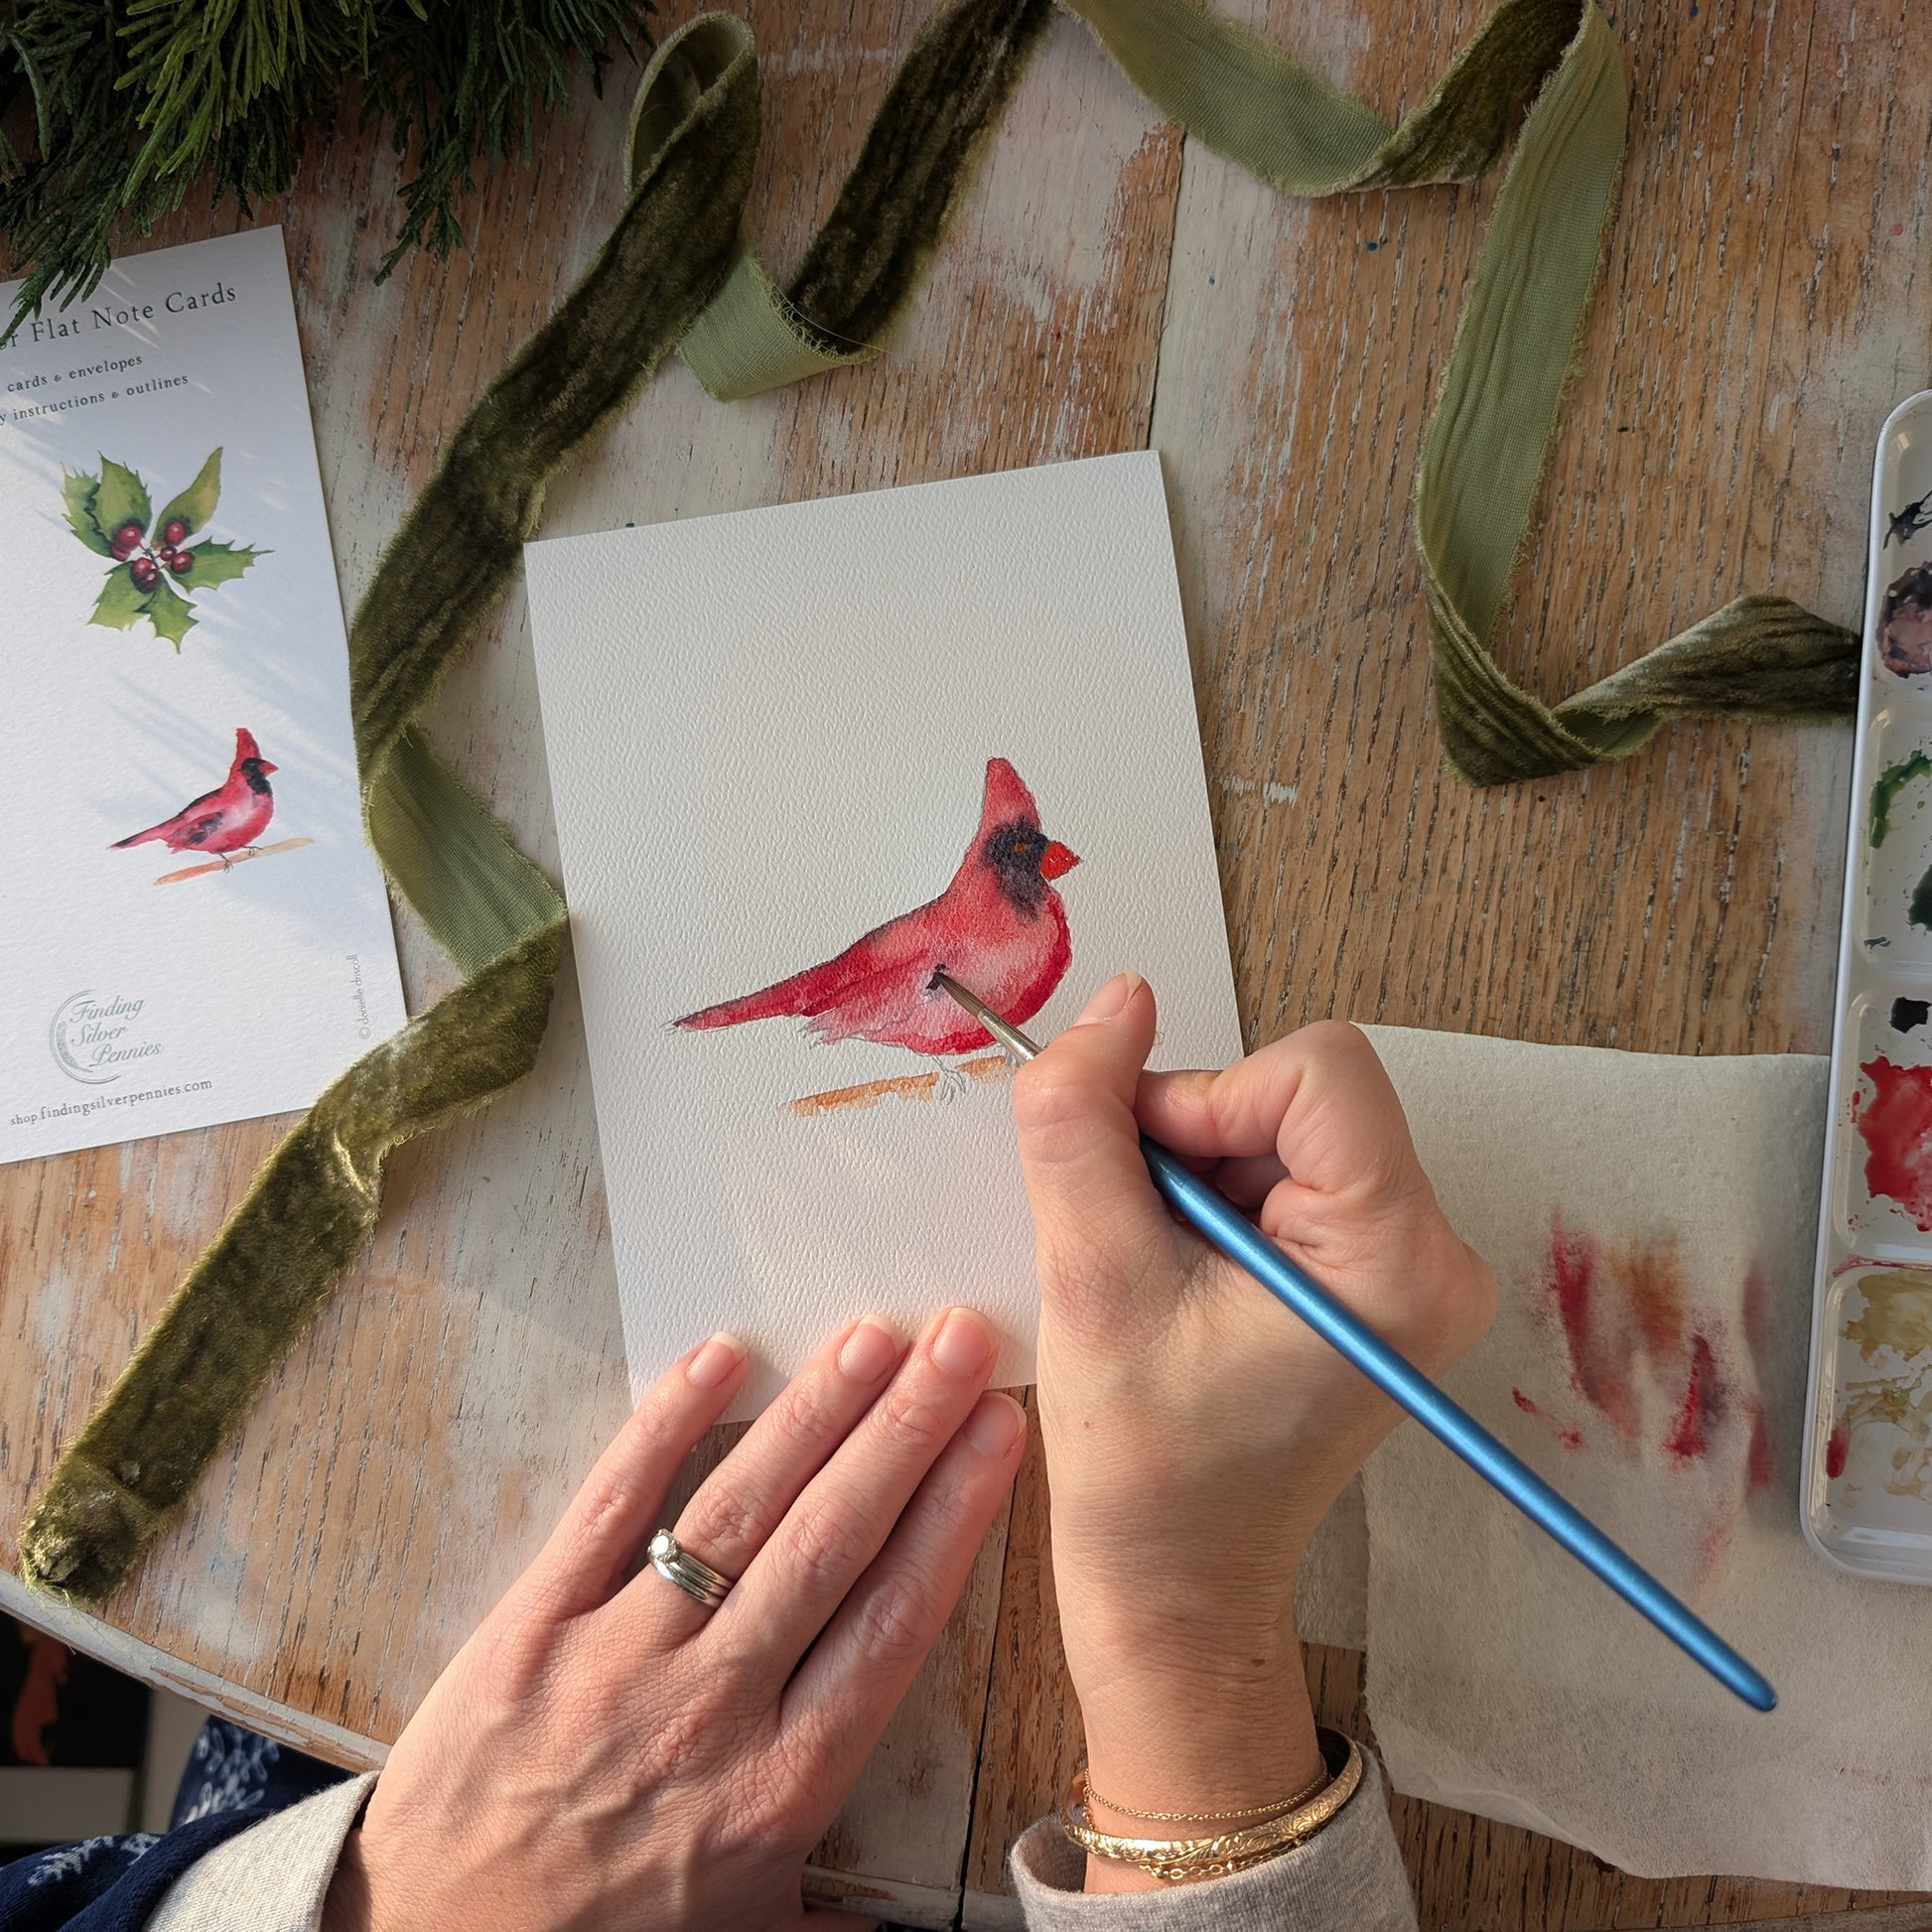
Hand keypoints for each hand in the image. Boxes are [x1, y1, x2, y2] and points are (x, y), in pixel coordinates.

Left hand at [322, 1309, 1025, 1931]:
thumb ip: (831, 1920)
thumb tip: (909, 1921)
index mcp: (779, 1790)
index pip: (893, 1622)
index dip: (953, 1516)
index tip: (997, 1435)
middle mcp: (710, 1710)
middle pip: (831, 1544)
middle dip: (906, 1433)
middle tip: (960, 1341)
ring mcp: (616, 1658)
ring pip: (737, 1512)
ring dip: (813, 1416)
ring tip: (873, 1337)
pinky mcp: (528, 1624)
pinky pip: (608, 1507)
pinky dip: (665, 1426)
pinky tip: (721, 1360)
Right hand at [1011, 973, 1493, 1887]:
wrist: (1180, 1584)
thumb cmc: (1145, 1468)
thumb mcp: (1090, 1276)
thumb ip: (1084, 1119)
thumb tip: (1115, 1001)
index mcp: (1396, 1259)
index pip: (1316, 1069)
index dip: (1207, 1096)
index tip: (1143, 1177)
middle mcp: (1434, 1252)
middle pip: (1298, 1092)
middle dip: (1194, 1139)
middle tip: (1139, 1241)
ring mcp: (1411, 1265)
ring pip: (1282, 1124)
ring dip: (1195, 1171)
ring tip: (1159, 1276)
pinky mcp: (1375, 1273)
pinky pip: (1286, 1168)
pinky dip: (1214, 1198)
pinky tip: (1181, 1279)